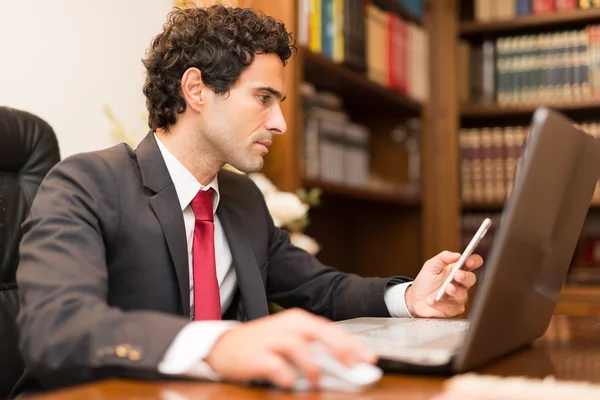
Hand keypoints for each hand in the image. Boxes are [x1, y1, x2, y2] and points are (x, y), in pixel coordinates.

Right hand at [204, 308, 375, 388]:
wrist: (223, 346)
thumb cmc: (262, 344)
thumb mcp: (289, 339)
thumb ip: (314, 347)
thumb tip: (345, 363)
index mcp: (298, 320)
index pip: (331, 330)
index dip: (352, 345)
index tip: (368, 359)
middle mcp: (288, 325)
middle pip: (321, 334)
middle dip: (342, 351)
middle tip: (354, 367)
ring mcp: (273, 339)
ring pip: (301, 350)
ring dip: (313, 369)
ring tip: (316, 382)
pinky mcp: (258, 356)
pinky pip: (279, 368)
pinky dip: (288, 377)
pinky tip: (290, 383)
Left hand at [405, 251, 482, 317]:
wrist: (415, 298)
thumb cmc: (426, 281)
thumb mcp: (431, 266)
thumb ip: (443, 258)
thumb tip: (456, 255)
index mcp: (457, 269)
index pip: (472, 263)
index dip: (474, 261)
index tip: (469, 261)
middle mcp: (461, 283)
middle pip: (471, 279)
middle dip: (465, 276)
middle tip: (457, 275)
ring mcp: (458, 297)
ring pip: (462, 294)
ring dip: (454, 291)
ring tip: (446, 288)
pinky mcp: (453, 309)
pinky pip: (450, 307)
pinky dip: (439, 303)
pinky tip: (430, 300)